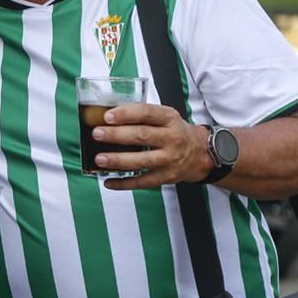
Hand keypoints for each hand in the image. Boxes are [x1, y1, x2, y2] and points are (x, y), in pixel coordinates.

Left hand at [88, 103, 211, 189]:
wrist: (200, 154)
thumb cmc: (175, 132)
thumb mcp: (165, 116)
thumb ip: (142, 115)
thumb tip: (108, 117)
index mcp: (169, 119)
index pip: (146, 113)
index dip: (126, 114)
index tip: (107, 116)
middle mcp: (171, 138)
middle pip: (142, 136)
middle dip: (117, 135)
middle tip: (97, 134)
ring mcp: (170, 160)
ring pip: (142, 161)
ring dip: (118, 160)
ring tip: (100, 159)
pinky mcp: (166, 177)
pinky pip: (143, 182)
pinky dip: (124, 183)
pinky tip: (109, 181)